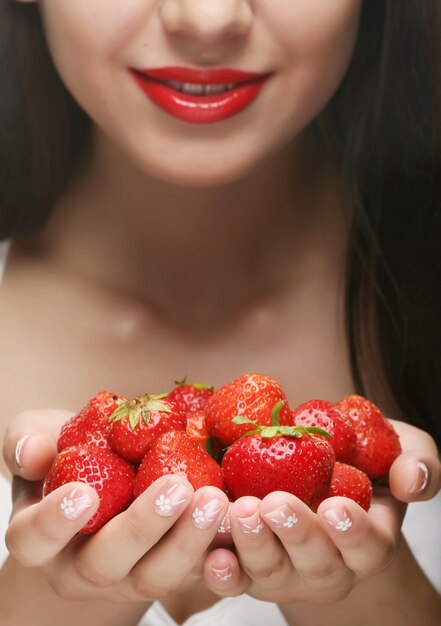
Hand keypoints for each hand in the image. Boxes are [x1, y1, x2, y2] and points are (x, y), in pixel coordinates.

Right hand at [2, 410, 228, 602]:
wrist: (106, 478)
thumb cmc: (67, 457)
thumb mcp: (40, 439)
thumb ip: (28, 441)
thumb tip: (34, 453)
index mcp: (41, 537)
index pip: (34, 540)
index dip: (55, 522)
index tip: (84, 491)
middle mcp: (83, 566)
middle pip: (106, 564)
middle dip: (143, 529)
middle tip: (177, 488)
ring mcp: (130, 575)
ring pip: (157, 576)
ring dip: (189, 541)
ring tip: (216, 499)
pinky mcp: (172, 571)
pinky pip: (197, 575)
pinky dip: (221, 552)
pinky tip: (240, 519)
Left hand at [202, 420, 440, 603]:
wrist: (316, 476)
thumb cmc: (361, 464)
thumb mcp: (397, 452)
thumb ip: (416, 463)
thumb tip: (410, 479)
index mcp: (368, 542)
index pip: (367, 547)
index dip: (353, 531)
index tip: (336, 505)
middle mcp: (328, 567)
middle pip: (316, 565)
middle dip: (296, 535)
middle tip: (275, 504)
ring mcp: (285, 572)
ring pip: (271, 574)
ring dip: (253, 547)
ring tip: (239, 512)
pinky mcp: (248, 568)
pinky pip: (234, 579)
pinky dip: (222, 571)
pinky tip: (210, 553)